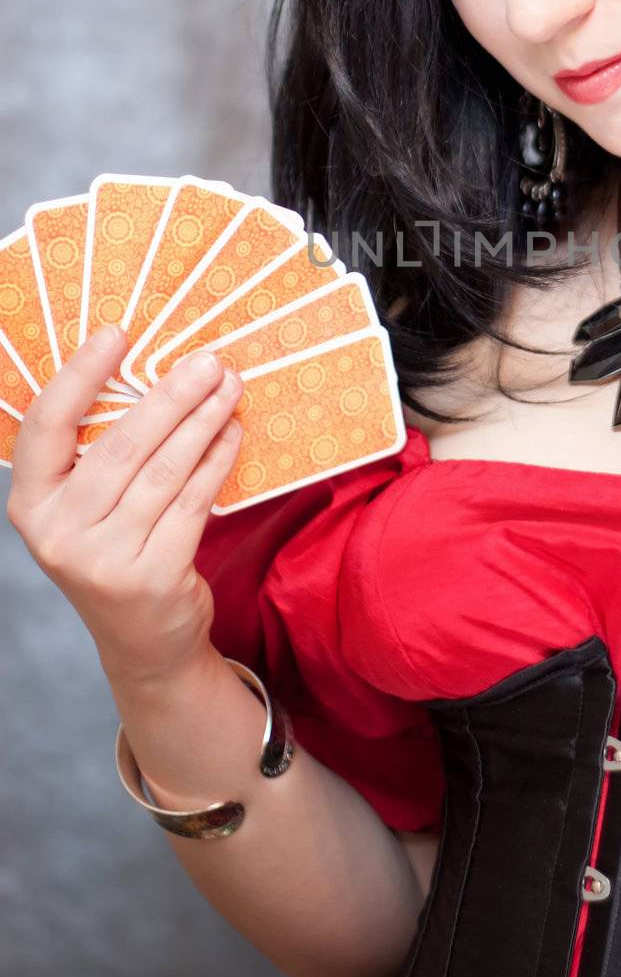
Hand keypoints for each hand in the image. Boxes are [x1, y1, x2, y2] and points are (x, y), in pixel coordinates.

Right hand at [5, 326, 243, 688]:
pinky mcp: (152, 575)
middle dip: (170, 395)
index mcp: (31, 504)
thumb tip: (152, 370)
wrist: (143, 642)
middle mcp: (58, 532)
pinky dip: (217, 459)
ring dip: (203, 420)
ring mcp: (103, 558)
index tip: (116, 334)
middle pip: (120, 445)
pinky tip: (232, 431)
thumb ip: (100, 453)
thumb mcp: (89, 508)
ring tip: (229, 386)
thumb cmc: (118, 551)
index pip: (46, 426)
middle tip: (207, 360)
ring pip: (164, 470)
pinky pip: (194, 501)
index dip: (80, 375)